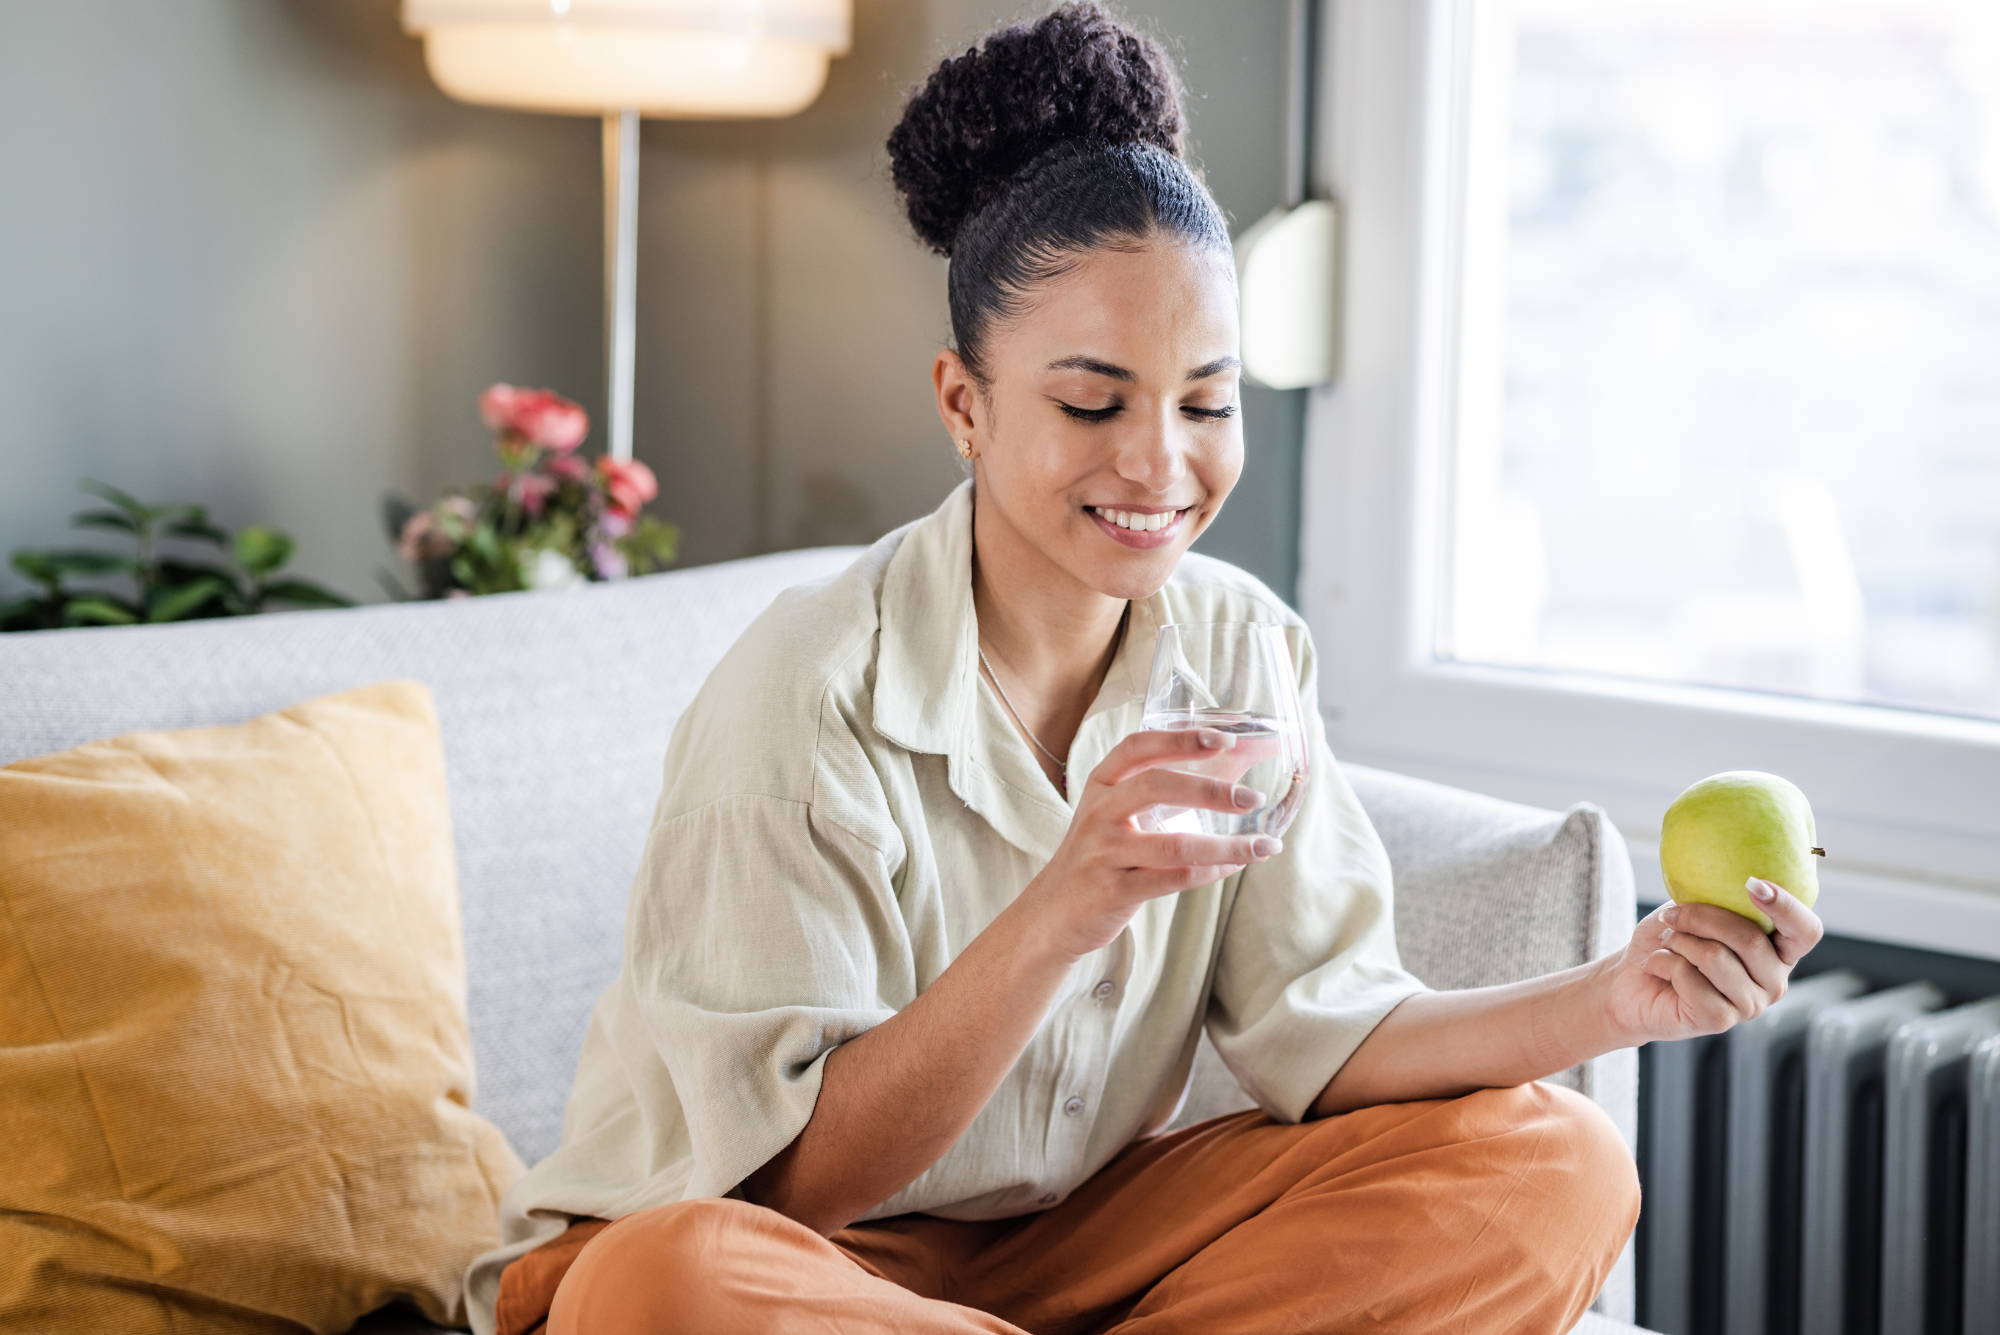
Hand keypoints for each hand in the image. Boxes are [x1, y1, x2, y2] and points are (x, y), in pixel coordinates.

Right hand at [1020, 727, 1281, 957]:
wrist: (1053, 913)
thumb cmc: (1100, 854)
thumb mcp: (1119, 814)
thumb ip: (1170, 789)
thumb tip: (1239, 758)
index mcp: (1101, 784)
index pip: (1138, 748)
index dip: (1180, 739)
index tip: (1222, 740)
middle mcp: (1099, 813)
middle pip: (1155, 787)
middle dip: (1210, 790)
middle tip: (1252, 798)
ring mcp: (1105, 853)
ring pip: (1174, 845)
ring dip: (1226, 846)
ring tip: (1265, 847)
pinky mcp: (1116, 890)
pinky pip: (1174, 879)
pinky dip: (1212, 872)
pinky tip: (1236, 867)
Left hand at [1601, 878, 1823, 1044]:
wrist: (1630, 982)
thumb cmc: (1667, 941)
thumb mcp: (1695, 909)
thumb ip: (1719, 896)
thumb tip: (1736, 873)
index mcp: (1778, 951)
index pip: (1806, 931)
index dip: (1786, 906)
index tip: (1753, 883)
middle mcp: (1773, 981)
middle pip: (1749, 938)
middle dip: (1700, 917)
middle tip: (1670, 915)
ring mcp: (1750, 1005)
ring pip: (1715, 956)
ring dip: (1677, 941)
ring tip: (1665, 943)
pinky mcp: (1719, 1020)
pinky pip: (1689, 978)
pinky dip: (1662, 962)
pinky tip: (1656, 966)